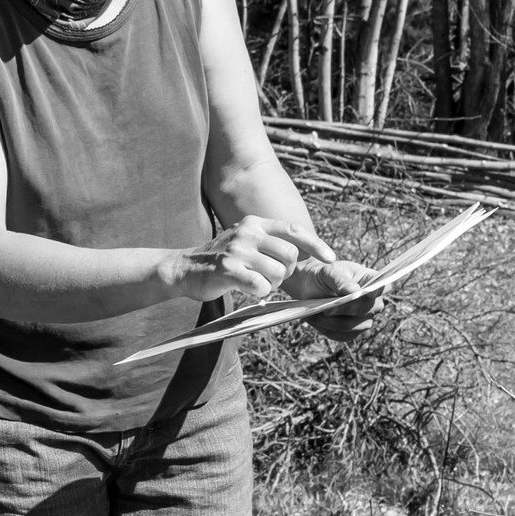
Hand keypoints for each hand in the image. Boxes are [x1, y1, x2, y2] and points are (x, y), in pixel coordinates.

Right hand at [166, 216, 334, 302]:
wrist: (184, 268)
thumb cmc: (222, 259)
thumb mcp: (246, 240)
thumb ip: (271, 241)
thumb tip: (307, 250)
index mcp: (254, 222)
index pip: (293, 229)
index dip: (316, 244)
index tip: (330, 258)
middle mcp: (247, 232)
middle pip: (290, 255)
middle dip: (286, 271)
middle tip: (271, 276)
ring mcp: (237, 250)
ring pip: (277, 272)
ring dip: (272, 283)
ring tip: (256, 282)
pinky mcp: (227, 270)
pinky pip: (260, 286)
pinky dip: (259, 292)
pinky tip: (247, 289)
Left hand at [285, 258, 380, 342]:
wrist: (312, 288)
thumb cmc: (325, 276)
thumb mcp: (330, 272)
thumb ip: (341, 280)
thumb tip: (354, 291)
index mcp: (374, 282)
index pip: (384, 286)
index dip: (378, 290)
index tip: (368, 292)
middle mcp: (374, 303)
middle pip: (363, 310)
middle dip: (341, 309)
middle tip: (324, 308)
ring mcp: (365, 319)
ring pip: (349, 325)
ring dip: (328, 320)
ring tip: (312, 313)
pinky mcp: (351, 332)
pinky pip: (340, 335)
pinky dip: (324, 328)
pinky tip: (313, 319)